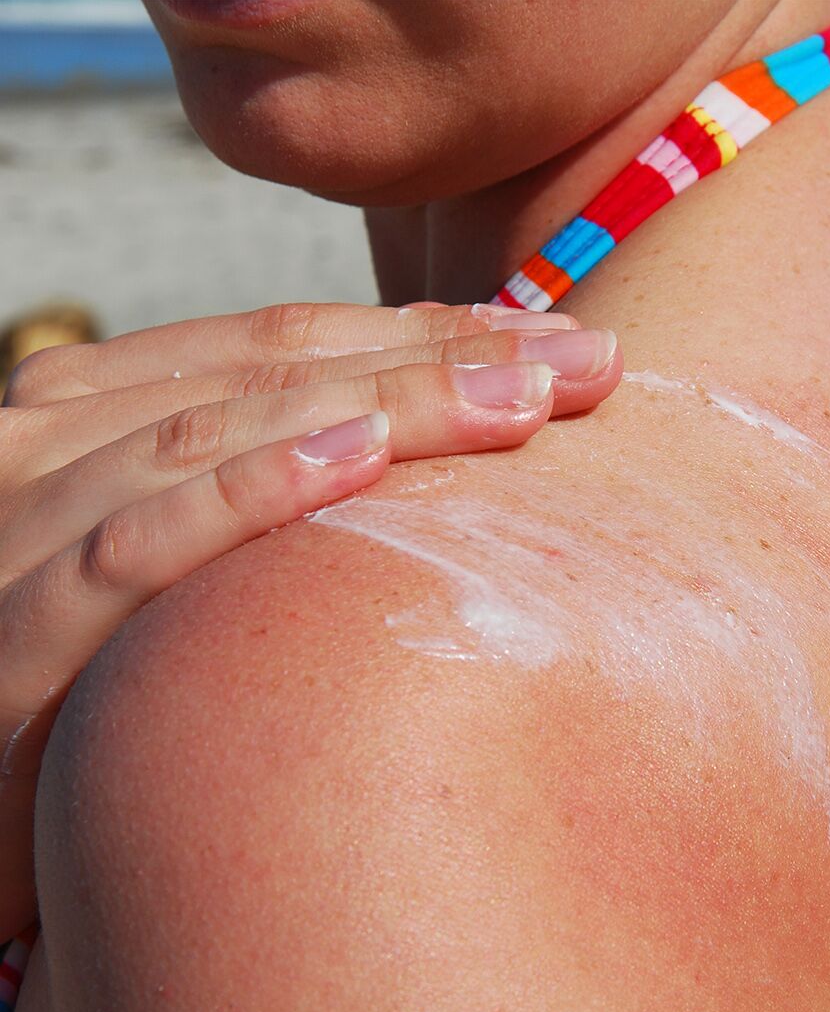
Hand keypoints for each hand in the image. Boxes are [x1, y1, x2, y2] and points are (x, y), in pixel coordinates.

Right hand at [0, 301, 621, 937]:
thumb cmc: (73, 681)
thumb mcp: (159, 555)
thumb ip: (251, 486)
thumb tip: (410, 448)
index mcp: (97, 408)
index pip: (285, 341)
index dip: (426, 330)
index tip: (553, 338)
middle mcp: (56, 442)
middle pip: (277, 371)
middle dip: (443, 359)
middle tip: (589, 363)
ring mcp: (25, 527)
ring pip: (225, 434)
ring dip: (388, 406)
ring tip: (522, 396)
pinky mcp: (12, 635)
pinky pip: (138, 551)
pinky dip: (249, 492)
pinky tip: (358, 461)